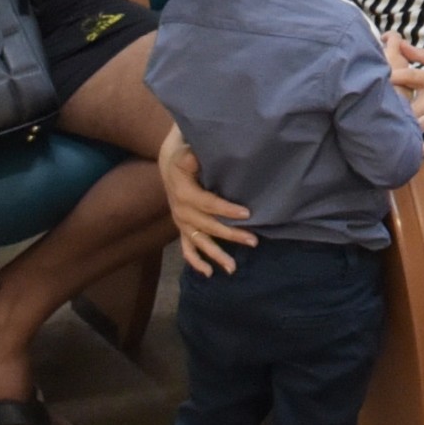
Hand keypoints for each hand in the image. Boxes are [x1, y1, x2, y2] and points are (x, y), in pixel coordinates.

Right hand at [155, 133, 255, 278]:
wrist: (170, 165)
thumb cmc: (185, 155)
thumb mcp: (185, 150)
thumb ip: (191, 155)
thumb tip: (195, 155)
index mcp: (184, 193)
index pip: (208, 203)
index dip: (226, 210)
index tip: (247, 214)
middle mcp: (181, 211)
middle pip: (208, 226)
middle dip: (231, 235)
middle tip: (253, 240)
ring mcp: (182, 223)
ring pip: (199, 243)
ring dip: (216, 255)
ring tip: (233, 268)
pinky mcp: (183, 229)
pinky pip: (187, 250)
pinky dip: (196, 263)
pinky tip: (209, 273)